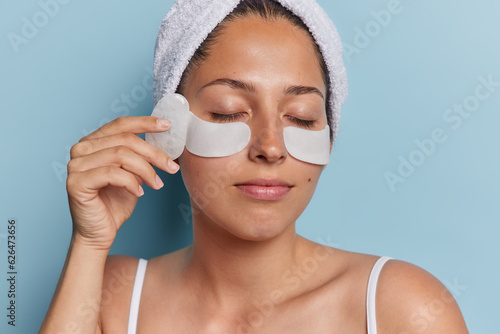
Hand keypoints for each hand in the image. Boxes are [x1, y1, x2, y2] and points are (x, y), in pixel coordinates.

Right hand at [66, 116, 178, 249]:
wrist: (99, 233)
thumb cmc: (115, 203)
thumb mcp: (133, 173)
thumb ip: (140, 156)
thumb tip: (163, 141)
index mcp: (93, 142)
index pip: (120, 124)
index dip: (145, 123)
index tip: (167, 125)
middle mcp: (81, 149)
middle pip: (125, 140)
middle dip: (154, 154)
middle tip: (172, 167)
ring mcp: (75, 165)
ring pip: (121, 155)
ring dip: (146, 170)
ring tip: (157, 184)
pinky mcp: (76, 182)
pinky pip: (113, 174)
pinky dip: (131, 182)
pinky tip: (139, 192)